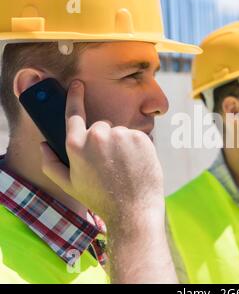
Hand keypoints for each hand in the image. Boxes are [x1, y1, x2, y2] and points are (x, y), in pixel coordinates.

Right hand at [40, 80, 163, 223]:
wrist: (132, 209)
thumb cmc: (100, 199)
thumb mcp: (70, 185)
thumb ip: (52, 164)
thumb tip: (43, 145)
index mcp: (76, 145)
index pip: (73, 113)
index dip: (75, 97)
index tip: (78, 84)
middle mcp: (97, 135)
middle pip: (101, 126)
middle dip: (104, 140)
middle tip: (109, 163)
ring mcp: (121, 135)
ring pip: (120, 132)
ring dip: (121, 144)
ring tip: (124, 167)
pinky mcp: (140, 137)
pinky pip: (137, 136)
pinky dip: (137, 147)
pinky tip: (136, 164)